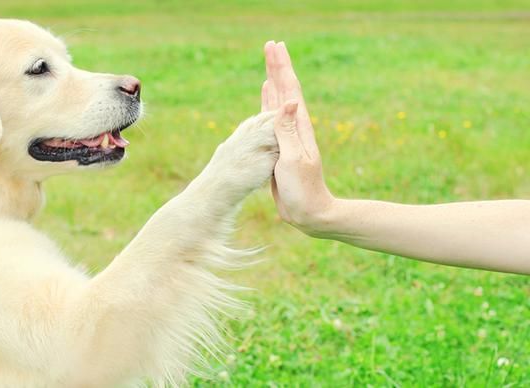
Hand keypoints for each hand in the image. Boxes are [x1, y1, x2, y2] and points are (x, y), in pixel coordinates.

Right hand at [261, 41, 335, 235]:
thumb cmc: (303, 189)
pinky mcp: (279, 144)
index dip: (282, 68)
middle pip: (285, 89)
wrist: (309, 212)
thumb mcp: (295, 159)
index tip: (275, 47)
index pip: (289, 90)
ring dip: (273, 80)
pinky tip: (266, 93)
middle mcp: (294, 126)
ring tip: (269, 63)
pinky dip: (268, 101)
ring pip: (278, 100)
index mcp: (299, 127)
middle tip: (271, 44)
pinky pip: (271, 116)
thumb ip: (288, 131)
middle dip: (278, 66)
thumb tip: (289, 101)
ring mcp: (287, 135)